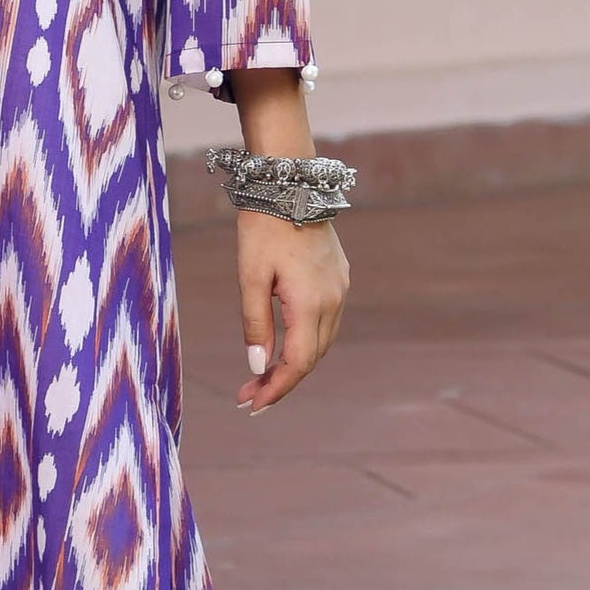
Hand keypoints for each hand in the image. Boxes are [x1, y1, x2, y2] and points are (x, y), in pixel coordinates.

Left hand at [234, 212, 347, 412]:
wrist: (290, 184)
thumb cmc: (264, 227)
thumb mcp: (250, 277)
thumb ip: (255, 324)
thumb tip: (259, 367)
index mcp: (311, 302)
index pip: (298, 362)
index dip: (277, 388)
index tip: (252, 405)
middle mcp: (334, 300)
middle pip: (312, 358)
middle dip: (281, 381)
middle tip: (248, 395)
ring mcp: (340, 289)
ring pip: (321, 342)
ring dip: (294, 363)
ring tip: (261, 377)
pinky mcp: (339, 278)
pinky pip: (326, 322)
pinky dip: (305, 341)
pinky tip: (283, 345)